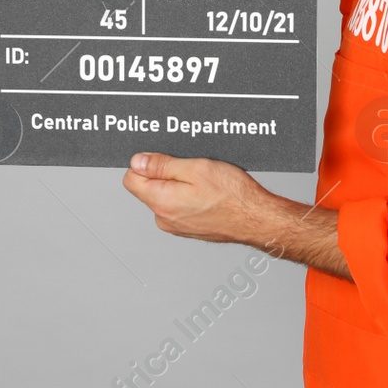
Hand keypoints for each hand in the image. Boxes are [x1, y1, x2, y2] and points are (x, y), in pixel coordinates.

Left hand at [120, 152, 275, 244]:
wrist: (256, 219)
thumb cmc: (233, 196)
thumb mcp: (196, 168)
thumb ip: (161, 165)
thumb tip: (137, 162)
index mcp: (161, 202)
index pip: (131, 179)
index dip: (144, 163)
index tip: (163, 158)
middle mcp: (164, 218)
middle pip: (148, 188)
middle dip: (164, 174)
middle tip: (191, 168)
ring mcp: (176, 226)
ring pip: (164, 197)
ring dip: (178, 186)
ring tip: (203, 182)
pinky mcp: (187, 229)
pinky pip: (178, 207)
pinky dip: (187, 197)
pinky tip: (207, 193)